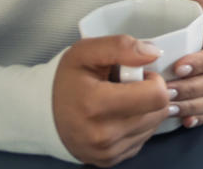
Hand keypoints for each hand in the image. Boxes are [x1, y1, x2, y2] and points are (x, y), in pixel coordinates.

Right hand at [53, 35, 171, 166]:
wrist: (43, 115)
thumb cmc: (67, 81)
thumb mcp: (86, 52)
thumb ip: (121, 46)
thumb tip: (153, 53)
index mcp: (97, 105)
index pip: (157, 96)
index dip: (154, 80)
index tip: (137, 75)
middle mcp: (103, 135)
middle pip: (159, 111)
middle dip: (150, 94)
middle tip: (126, 87)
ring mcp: (107, 151)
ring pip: (154, 126)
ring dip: (145, 110)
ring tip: (120, 101)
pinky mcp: (111, 160)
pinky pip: (143, 139)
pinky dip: (137, 125)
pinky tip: (118, 116)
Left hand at [169, 0, 202, 128]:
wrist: (155, 38)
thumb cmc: (168, 22)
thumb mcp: (180, 5)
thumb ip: (197, 3)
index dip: (200, 63)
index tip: (177, 67)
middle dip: (191, 88)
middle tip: (167, 91)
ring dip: (191, 105)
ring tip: (168, 108)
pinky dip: (198, 118)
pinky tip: (184, 121)